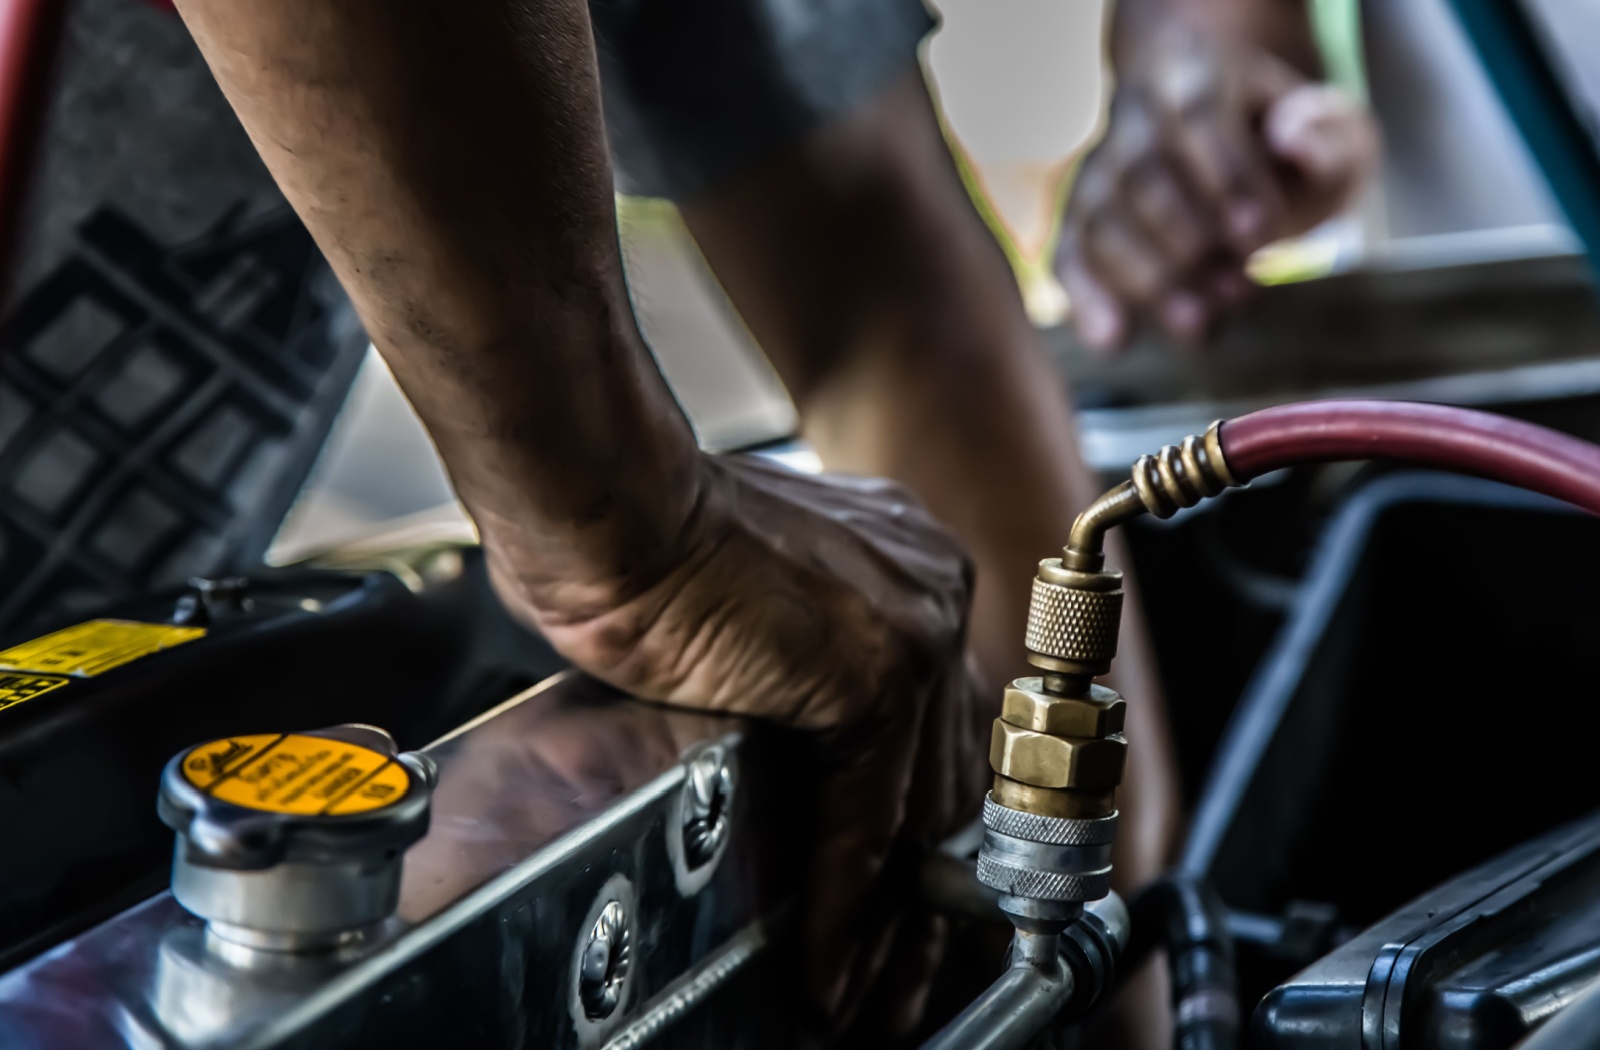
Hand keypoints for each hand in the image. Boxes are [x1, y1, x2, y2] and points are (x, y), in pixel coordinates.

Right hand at [490, 453, 988, 1035]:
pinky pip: (869, 821)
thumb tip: (804, 748)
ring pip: (920, 811)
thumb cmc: (643, 541)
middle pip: (946, 773)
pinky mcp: (881, 671)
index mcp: (907, 565)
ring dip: (892, 923)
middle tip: (899, 977)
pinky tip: (829, 963)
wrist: (608, 504)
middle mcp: (931, 589)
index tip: (905, 903)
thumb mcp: (756, 605)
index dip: (922, 828)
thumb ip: (805, 666)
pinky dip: (846, 905)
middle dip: (924, 896)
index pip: (939, 725)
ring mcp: (917, 627)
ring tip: (869, 999)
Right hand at [1056, 22, 1377, 351]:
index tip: (1260, 238)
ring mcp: (1099, 170)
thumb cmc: (1282, 141)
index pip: (1198, 116)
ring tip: (1199, 326)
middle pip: (1141, 176)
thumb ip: (1325, 136)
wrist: (1227, 136)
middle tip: (1239, 294)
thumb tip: (1289, 139)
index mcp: (1194, 76)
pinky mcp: (1081, 221)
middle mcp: (1133, 118)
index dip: (1225, 177)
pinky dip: (1085, 301)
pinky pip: (1068, 257)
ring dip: (1148, 280)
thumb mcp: (1328, 129)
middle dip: (1188, 242)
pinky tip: (1114, 341)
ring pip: (1100, 221)